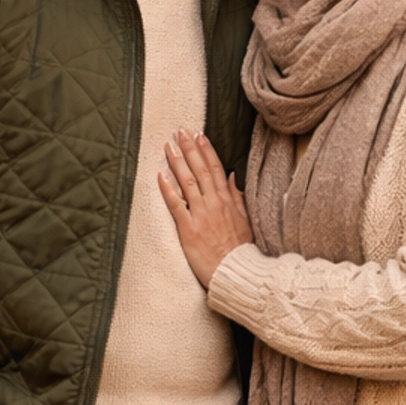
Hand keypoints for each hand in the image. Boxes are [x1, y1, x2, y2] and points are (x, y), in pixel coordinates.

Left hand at [158, 130, 251, 289]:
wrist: (236, 272)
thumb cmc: (240, 249)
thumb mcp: (245, 220)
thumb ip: (237, 197)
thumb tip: (232, 177)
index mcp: (228, 201)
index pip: (216, 169)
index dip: (206, 151)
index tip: (199, 135)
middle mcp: (214, 203)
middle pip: (200, 170)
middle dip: (189, 149)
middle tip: (179, 132)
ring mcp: (201, 215)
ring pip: (188, 182)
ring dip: (177, 162)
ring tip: (169, 146)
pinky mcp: (188, 229)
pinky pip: (176, 205)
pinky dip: (168, 189)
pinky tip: (160, 175)